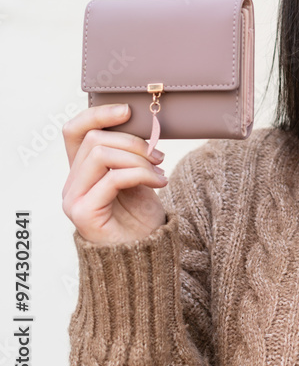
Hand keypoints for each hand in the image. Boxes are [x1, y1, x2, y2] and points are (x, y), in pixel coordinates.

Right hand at [62, 104, 168, 245]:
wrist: (145, 255)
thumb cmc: (141, 217)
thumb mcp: (137, 177)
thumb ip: (129, 156)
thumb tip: (141, 125)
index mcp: (82, 171)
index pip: (75, 130)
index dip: (98, 114)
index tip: (128, 110)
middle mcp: (71, 183)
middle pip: (94, 139)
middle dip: (133, 142)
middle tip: (158, 156)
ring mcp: (73, 198)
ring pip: (101, 154)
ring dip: (139, 159)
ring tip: (160, 173)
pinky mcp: (83, 213)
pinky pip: (112, 178)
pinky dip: (140, 174)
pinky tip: (159, 183)